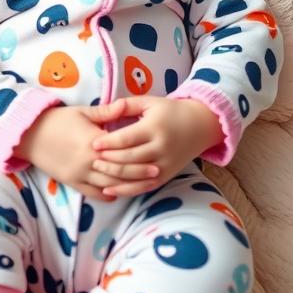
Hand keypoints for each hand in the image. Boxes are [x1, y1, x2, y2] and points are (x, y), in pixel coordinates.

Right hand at [16, 105, 157, 200]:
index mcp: (93, 142)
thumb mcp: (81, 112)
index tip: (156, 157)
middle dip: (139, 174)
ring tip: (142, 186)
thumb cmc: (56, 120)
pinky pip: (92, 193)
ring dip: (127, 187)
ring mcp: (79, 174)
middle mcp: (88, 161)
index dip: (139, 158)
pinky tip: (117, 194)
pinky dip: (106, 195)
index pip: (122, 154)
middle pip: (119, 172)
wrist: (29, 135)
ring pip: (109, 186)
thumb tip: (125, 105)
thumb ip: (105, 112)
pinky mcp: (71, 182)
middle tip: (156, 173)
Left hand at [88, 96, 223, 197]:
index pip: (127, 139)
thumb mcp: (150, 102)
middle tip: (91, 159)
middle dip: (109, 160)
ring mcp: (165, 164)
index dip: (109, 142)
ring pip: (135, 175)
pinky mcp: (166, 176)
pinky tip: (110, 190)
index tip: (93, 143)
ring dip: (115, 176)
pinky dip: (127, 190)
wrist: (200, 126)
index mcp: (155, 128)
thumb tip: (105, 107)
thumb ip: (127, 105)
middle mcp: (161, 148)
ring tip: (97, 172)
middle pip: (130, 158)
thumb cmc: (170, 111)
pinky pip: (144, 187)